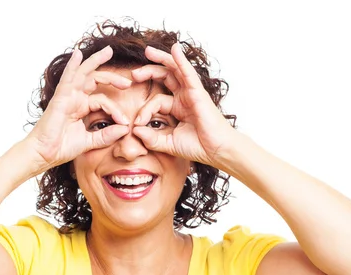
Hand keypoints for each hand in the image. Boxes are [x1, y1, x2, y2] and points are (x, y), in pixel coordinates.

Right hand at [21, 46, 131, 171]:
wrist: (44, 154)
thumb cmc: (61, 148)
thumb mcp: (90, 142)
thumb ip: (106, 135)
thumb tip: (125, 130)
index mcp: (81, 107)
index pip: (103, 101)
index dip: (116, 110)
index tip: (125, 122)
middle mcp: (75, 98)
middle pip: (96, 80)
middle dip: (112, 78)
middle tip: (128, 81)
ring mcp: (68, 96)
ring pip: (84, 73)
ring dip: (96, 61)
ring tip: (109, 51)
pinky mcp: (61, 98)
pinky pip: (68, 78)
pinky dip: (73, 65)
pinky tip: (78, 54)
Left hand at [131, 43, 235, 165]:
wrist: (216, 150)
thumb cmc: (197, 146)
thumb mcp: (168, 143)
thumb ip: (151, 138)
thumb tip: (134, 130)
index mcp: (177, 108)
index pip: (156, 101)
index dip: (144, 111)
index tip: (137, 124)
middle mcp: (184, 97)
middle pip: (165, 76)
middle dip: (148, 72)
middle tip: (134, 74)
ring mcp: (191, 93)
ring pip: (175, 69)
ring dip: (161, 59)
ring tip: (148, 51)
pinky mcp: (197, 92)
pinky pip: (188, 72)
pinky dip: (181, 60)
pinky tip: (174, 48)